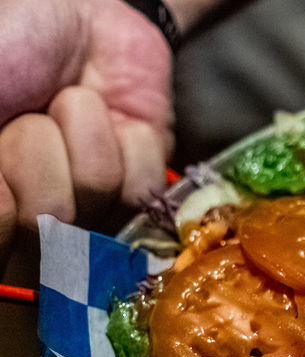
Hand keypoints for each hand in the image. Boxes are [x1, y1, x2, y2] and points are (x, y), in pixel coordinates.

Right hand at [0, 0, 173, 255]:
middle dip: (36, 157)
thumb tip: (2, 211)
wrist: (74, 14)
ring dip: (83, 137)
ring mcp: (94, 207)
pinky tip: (116, 118)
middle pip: (45, 223)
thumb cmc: (8, 49)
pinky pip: (142, 188)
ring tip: (69, 107)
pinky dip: (130, 141)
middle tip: (30, 120)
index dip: (3, 201)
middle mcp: (39, 216)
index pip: (1, 238)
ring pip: (95, 196)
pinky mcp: (143, 188)